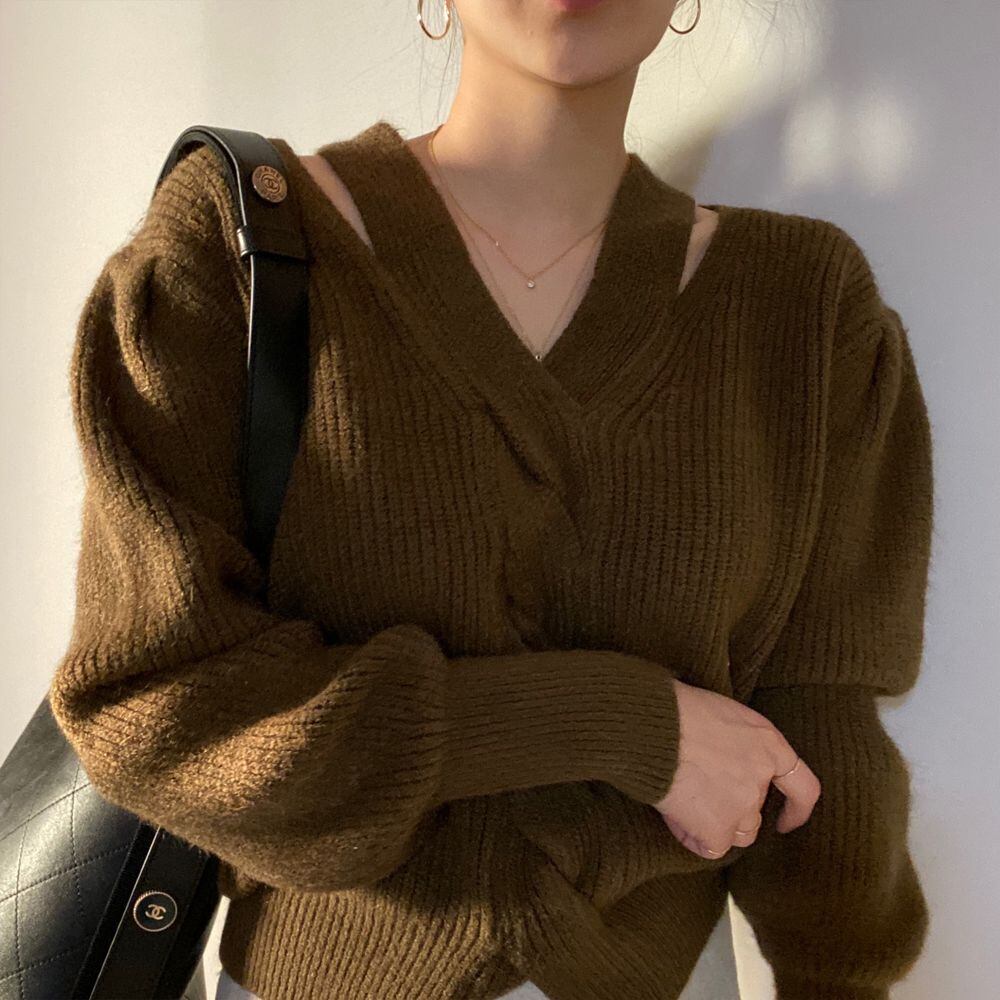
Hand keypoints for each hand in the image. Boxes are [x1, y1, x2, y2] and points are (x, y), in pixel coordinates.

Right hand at [652, 679, 821, 858]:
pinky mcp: (718, 828)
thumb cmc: (676, 709)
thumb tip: (723, 756)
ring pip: (737, 833)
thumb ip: (736, 741)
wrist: (652, 726)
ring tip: (682, 802)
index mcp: (768, 744)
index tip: (784, 821)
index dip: (796, 809)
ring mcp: (742, 805)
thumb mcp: (722, 713)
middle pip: (756, 812)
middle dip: (732, 810)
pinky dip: (693, 837)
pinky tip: (675, 818)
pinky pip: (711, 847)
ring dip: (715, 824)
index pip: (803, 787)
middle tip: (698, 793)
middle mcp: (761, 778)